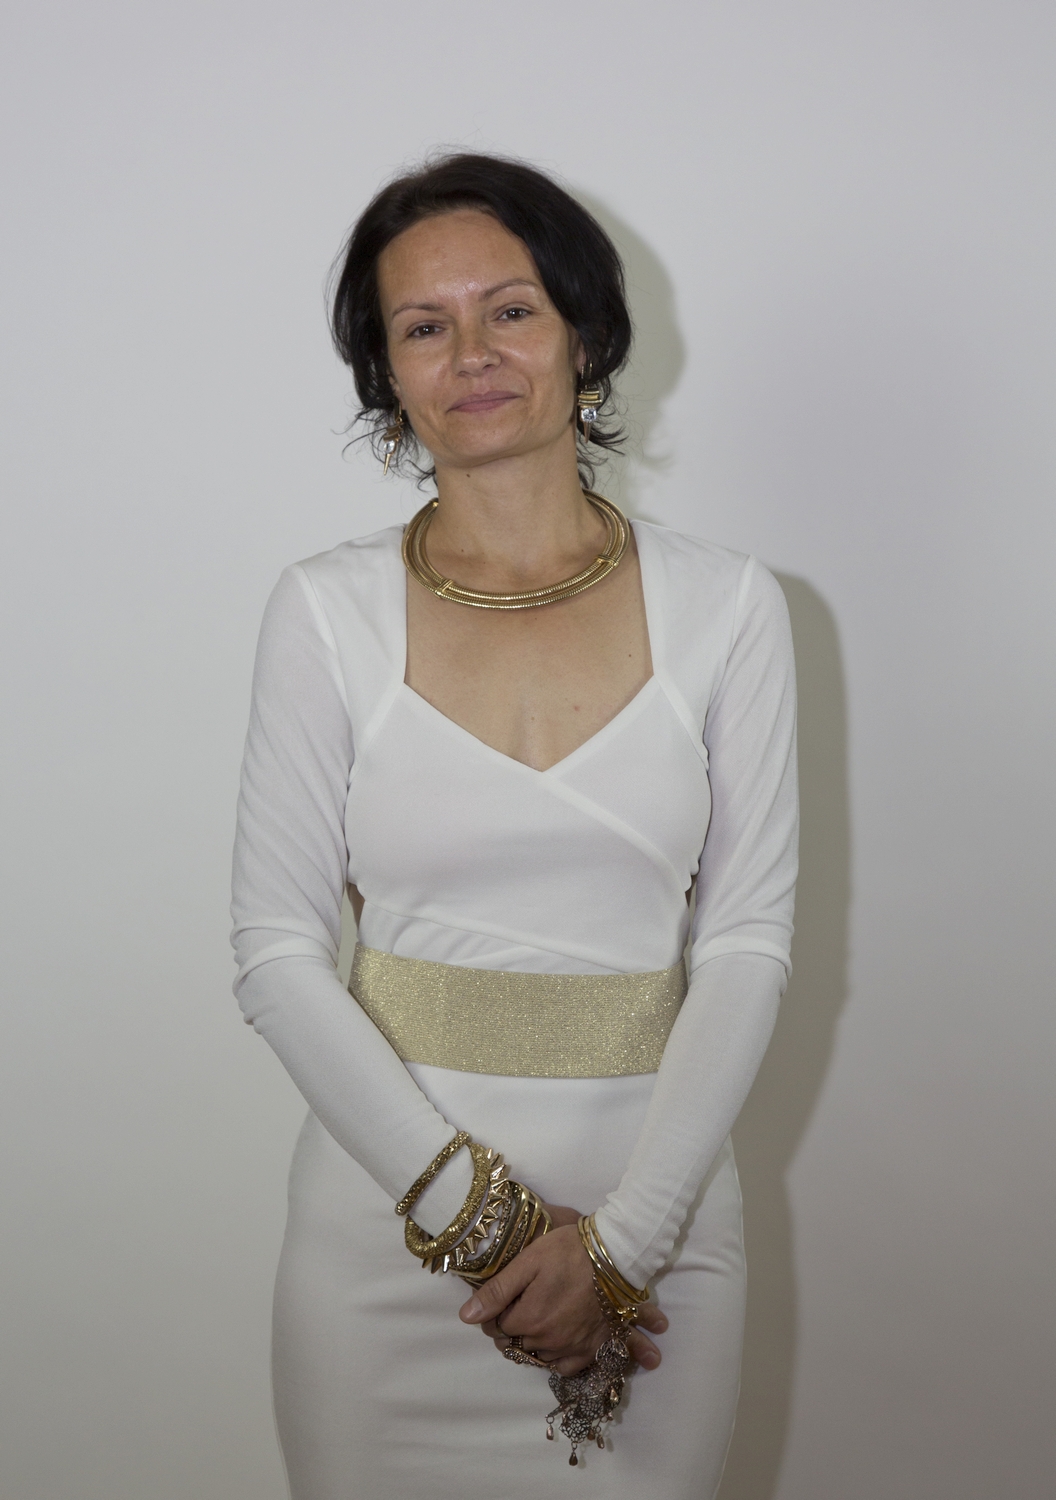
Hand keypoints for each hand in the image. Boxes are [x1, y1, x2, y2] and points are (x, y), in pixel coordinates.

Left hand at [458, 1204, 666, 1374]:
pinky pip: (566, 1368)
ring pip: (538, 1357)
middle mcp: (548, 1341)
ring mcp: (571, 1348)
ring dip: (532, 1343)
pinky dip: (556, 1359)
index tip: (501, 1300)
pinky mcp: (592, 1349)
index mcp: (529, 1320)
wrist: (616, 1255)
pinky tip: (555, 1342)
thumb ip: (497, 1291)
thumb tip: (466, 1317)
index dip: (493, 1313)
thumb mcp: (528, 1261)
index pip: (496, 1328)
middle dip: (511, 1329)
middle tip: (518, 1306)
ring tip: (536, 1320)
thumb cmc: (568, 1251)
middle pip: (516, 1345)